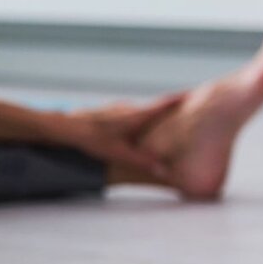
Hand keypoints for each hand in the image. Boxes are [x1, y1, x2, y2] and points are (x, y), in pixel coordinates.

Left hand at [53, 93, 184, 176]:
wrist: (67, 128)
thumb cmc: (93, 139)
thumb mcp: (120, 153)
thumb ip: (143, 162)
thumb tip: (165, 172)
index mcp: (137, 115)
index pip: (164, 103)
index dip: (180, 98)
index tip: (195, 92)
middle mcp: (129, 108)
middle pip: (154, 105)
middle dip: (169, 107)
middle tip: (185, 105)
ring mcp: (118, 108)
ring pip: (139, 110)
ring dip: (150, 113)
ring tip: (161, 118)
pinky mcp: (108, 112)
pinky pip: (127, 114)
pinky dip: (135, 117)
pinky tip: (132, 124)